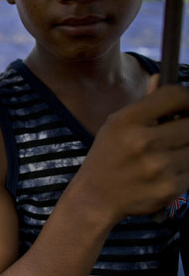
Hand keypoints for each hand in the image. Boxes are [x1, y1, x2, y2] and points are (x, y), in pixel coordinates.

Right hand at [74, 79, 188, 221]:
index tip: (188, 104)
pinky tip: (167, 171)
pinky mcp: (170, 188)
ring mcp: (158, 166)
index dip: (188, 98)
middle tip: (179, 131)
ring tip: (169, 153)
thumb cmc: (107, 156)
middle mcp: (142, 142)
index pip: (174, 96)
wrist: (96, 197)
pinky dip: (185, 169)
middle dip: (188, 126)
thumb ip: (143, 103)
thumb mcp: (116, 126)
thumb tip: (161, 78)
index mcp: (127, 121)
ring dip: (187, 149)